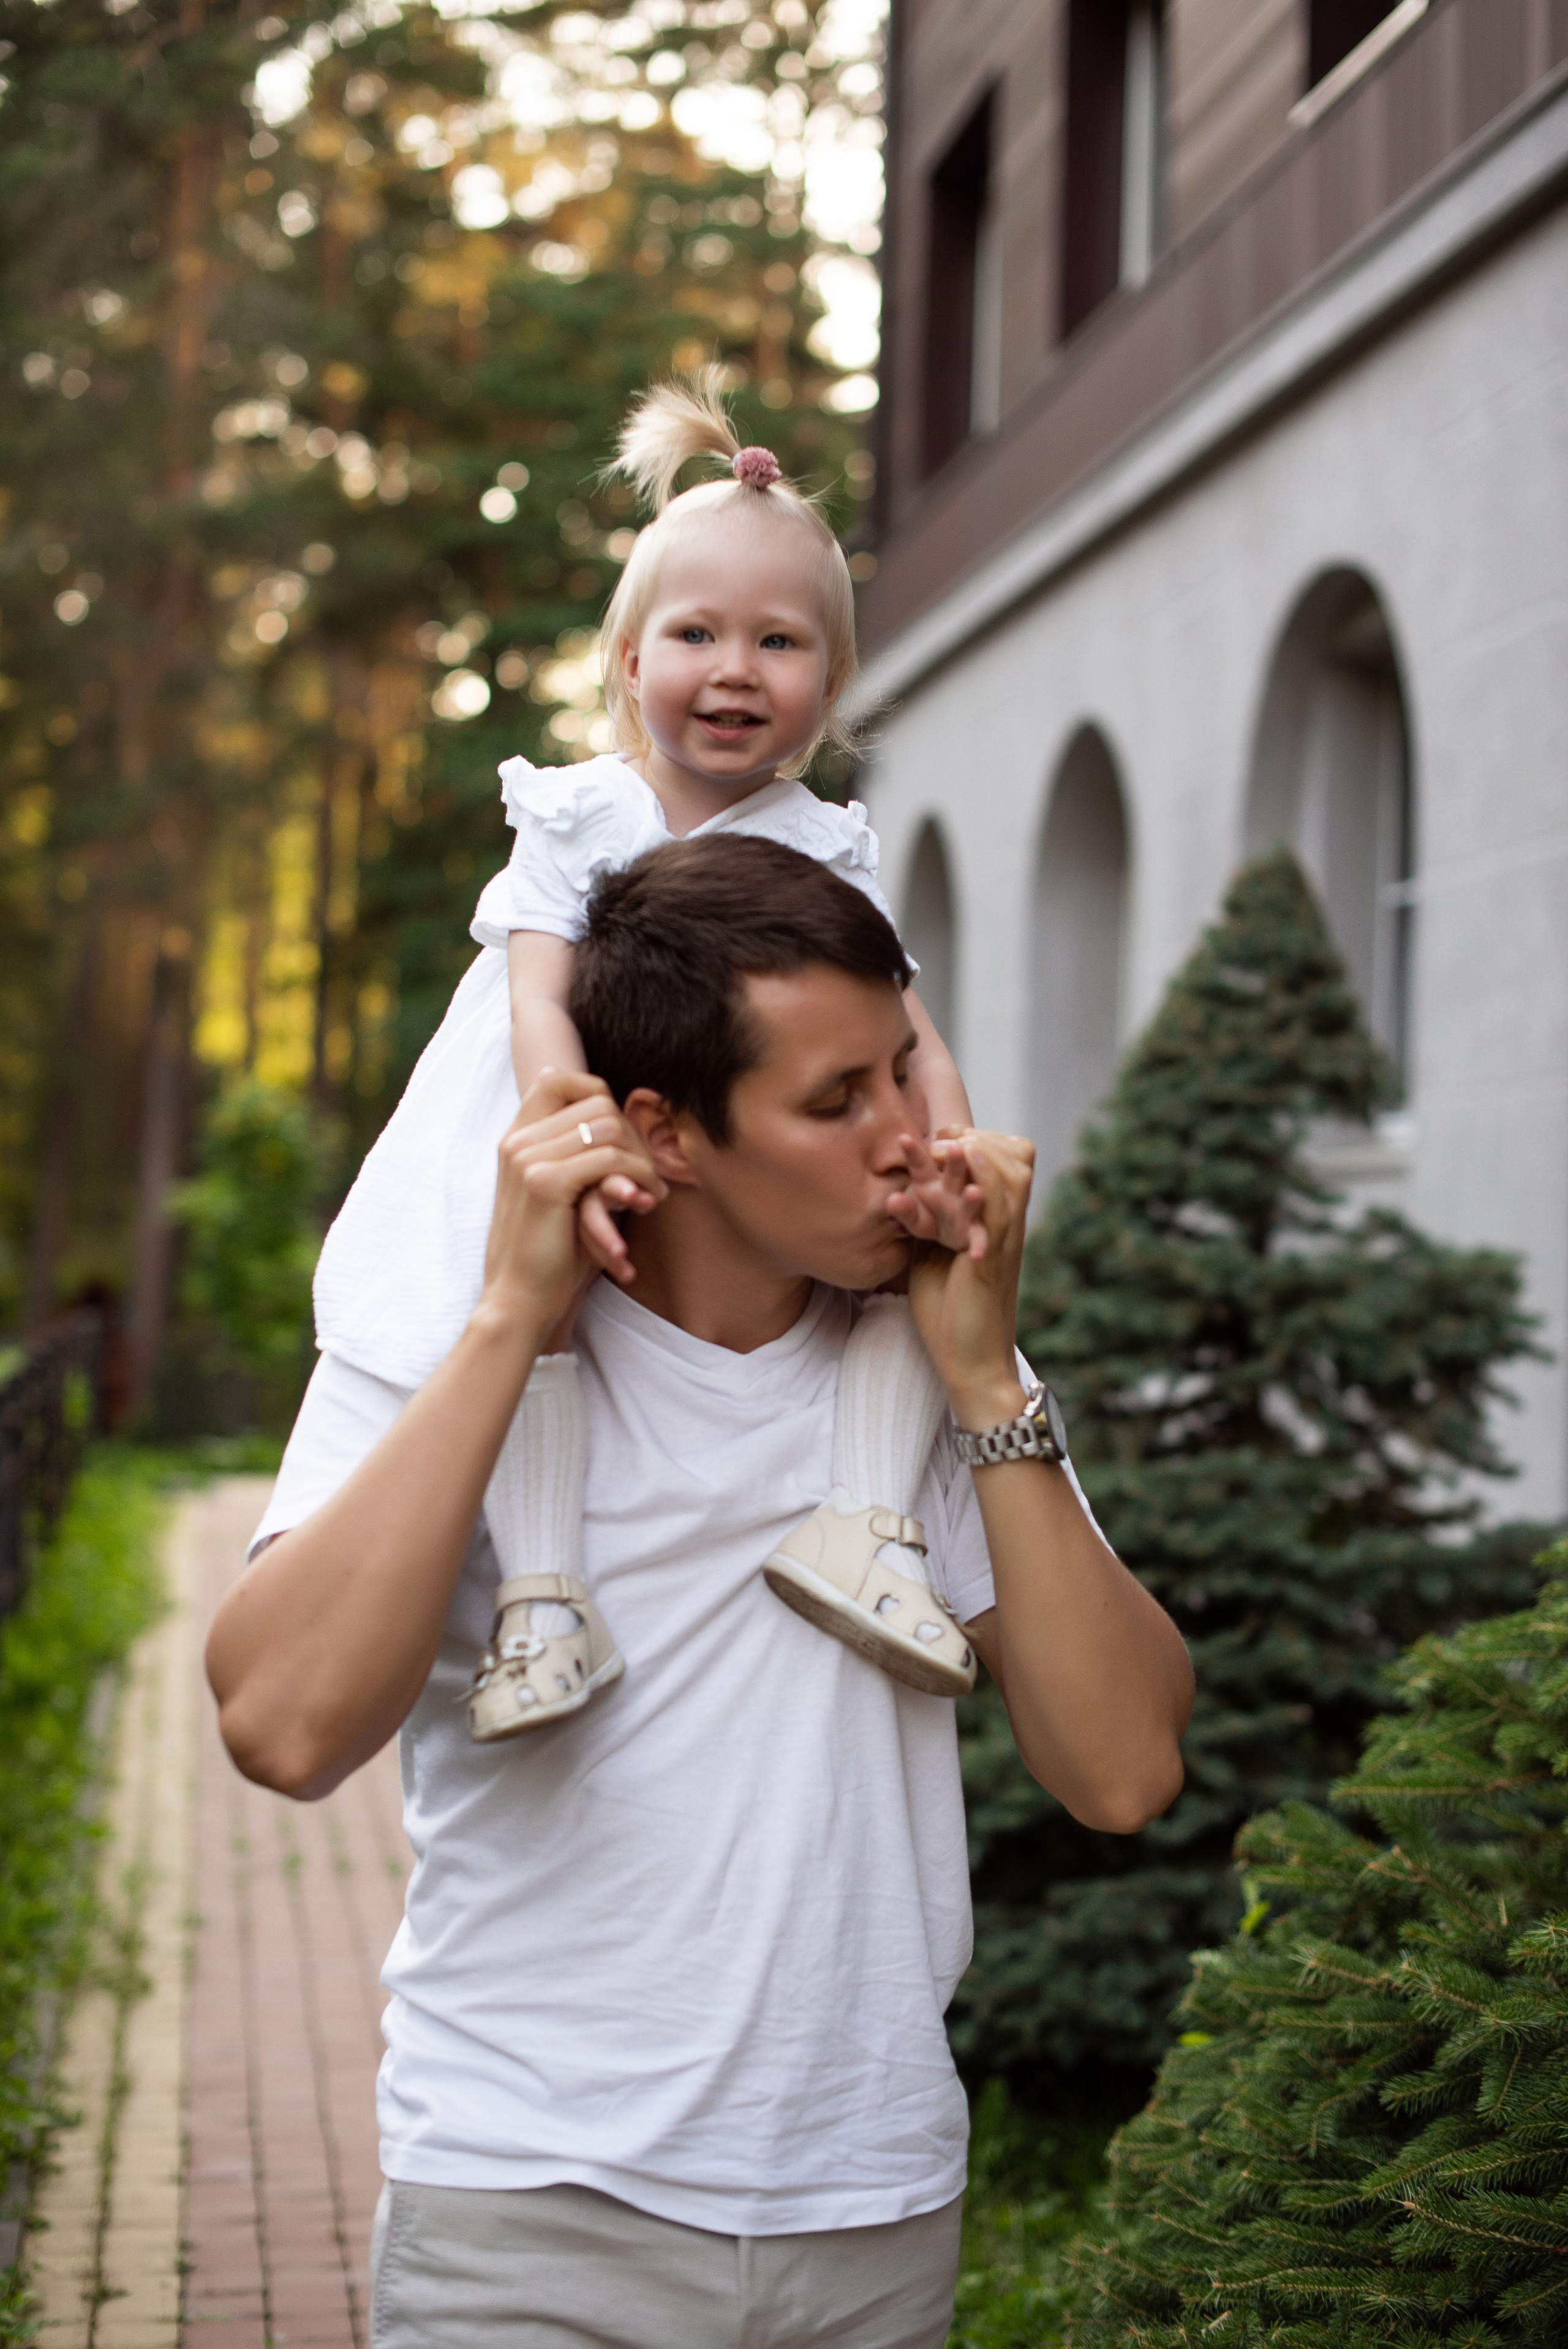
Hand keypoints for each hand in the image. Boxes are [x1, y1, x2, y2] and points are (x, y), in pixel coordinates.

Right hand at [480, 1069, 663, 1340]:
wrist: (518, 1301)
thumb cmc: (549, 1254)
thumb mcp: (564, 1195)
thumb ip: (581, 1156)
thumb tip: (624, 1120)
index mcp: (516, 1139)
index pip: (559, 1079)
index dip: (600, 1095)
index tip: (624, 1137)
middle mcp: (518, 1141)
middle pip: (597, 1101)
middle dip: (634, 1137)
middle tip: (649, 1176)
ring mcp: (527, 1158)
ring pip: (608, 1126)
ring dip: (642, 1159)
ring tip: (651, 1193)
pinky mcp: (545, 1183)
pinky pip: (610, 1158)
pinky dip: (638, 1178)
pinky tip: (644, 1202)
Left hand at [906, 1129, 1035, 1426]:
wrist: (970, 1363)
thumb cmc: (950, 1313)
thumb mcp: (932, 1254)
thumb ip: (926, 1221)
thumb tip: (903, 1189)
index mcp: (991, 1221)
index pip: (1000, 1161)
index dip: (971, 1141)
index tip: (934, 1139)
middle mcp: (1004, 1224)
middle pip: (1011, 1158)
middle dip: (971, 1140)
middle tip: (937, 1142)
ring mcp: (1004, 1239)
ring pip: (1005, 1178)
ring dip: (972, 1155)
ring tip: (945, 1143)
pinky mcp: (994, 1258)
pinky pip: (998, 1212)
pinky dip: (983, 1184)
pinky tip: (965, 1166)